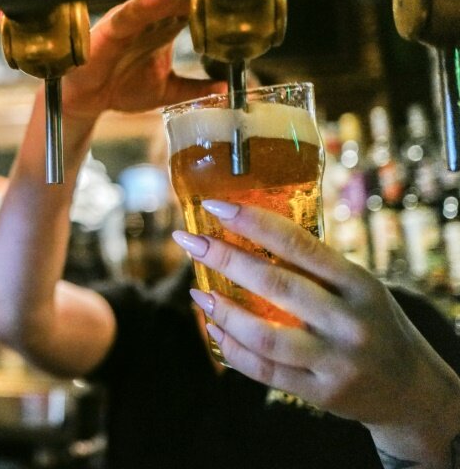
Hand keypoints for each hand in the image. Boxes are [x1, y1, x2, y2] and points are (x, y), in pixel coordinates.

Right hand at [62, 0, 223, 123]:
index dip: (212, 6)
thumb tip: (225, 91)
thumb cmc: (122, 87)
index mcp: (166, 29)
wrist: (89, 101)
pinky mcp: (111, 28)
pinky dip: (146, 4)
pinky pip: (129, 12)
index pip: (194, 9)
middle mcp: (150, 20)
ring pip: (157, 0)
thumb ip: (194, 89)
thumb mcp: (167, 92)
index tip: (236, 4)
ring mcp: (131, 22)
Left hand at [171, 201, 459, 439]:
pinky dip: (233, 349)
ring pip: (265, 335)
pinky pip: (265, 370)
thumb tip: (250, 230)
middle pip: (276, 286)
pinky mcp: (321, 392)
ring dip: (222, 311)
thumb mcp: (359, 287)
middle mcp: (349, 321)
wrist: (410, 389)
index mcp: (359, 283)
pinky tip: (214, 329)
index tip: (215, 207)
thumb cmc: (372, 321)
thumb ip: (316, 266)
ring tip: (196, 294)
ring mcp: (336, 360)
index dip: (254, 223)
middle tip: (189, 242)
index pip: (300, 245)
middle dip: (224, 259)